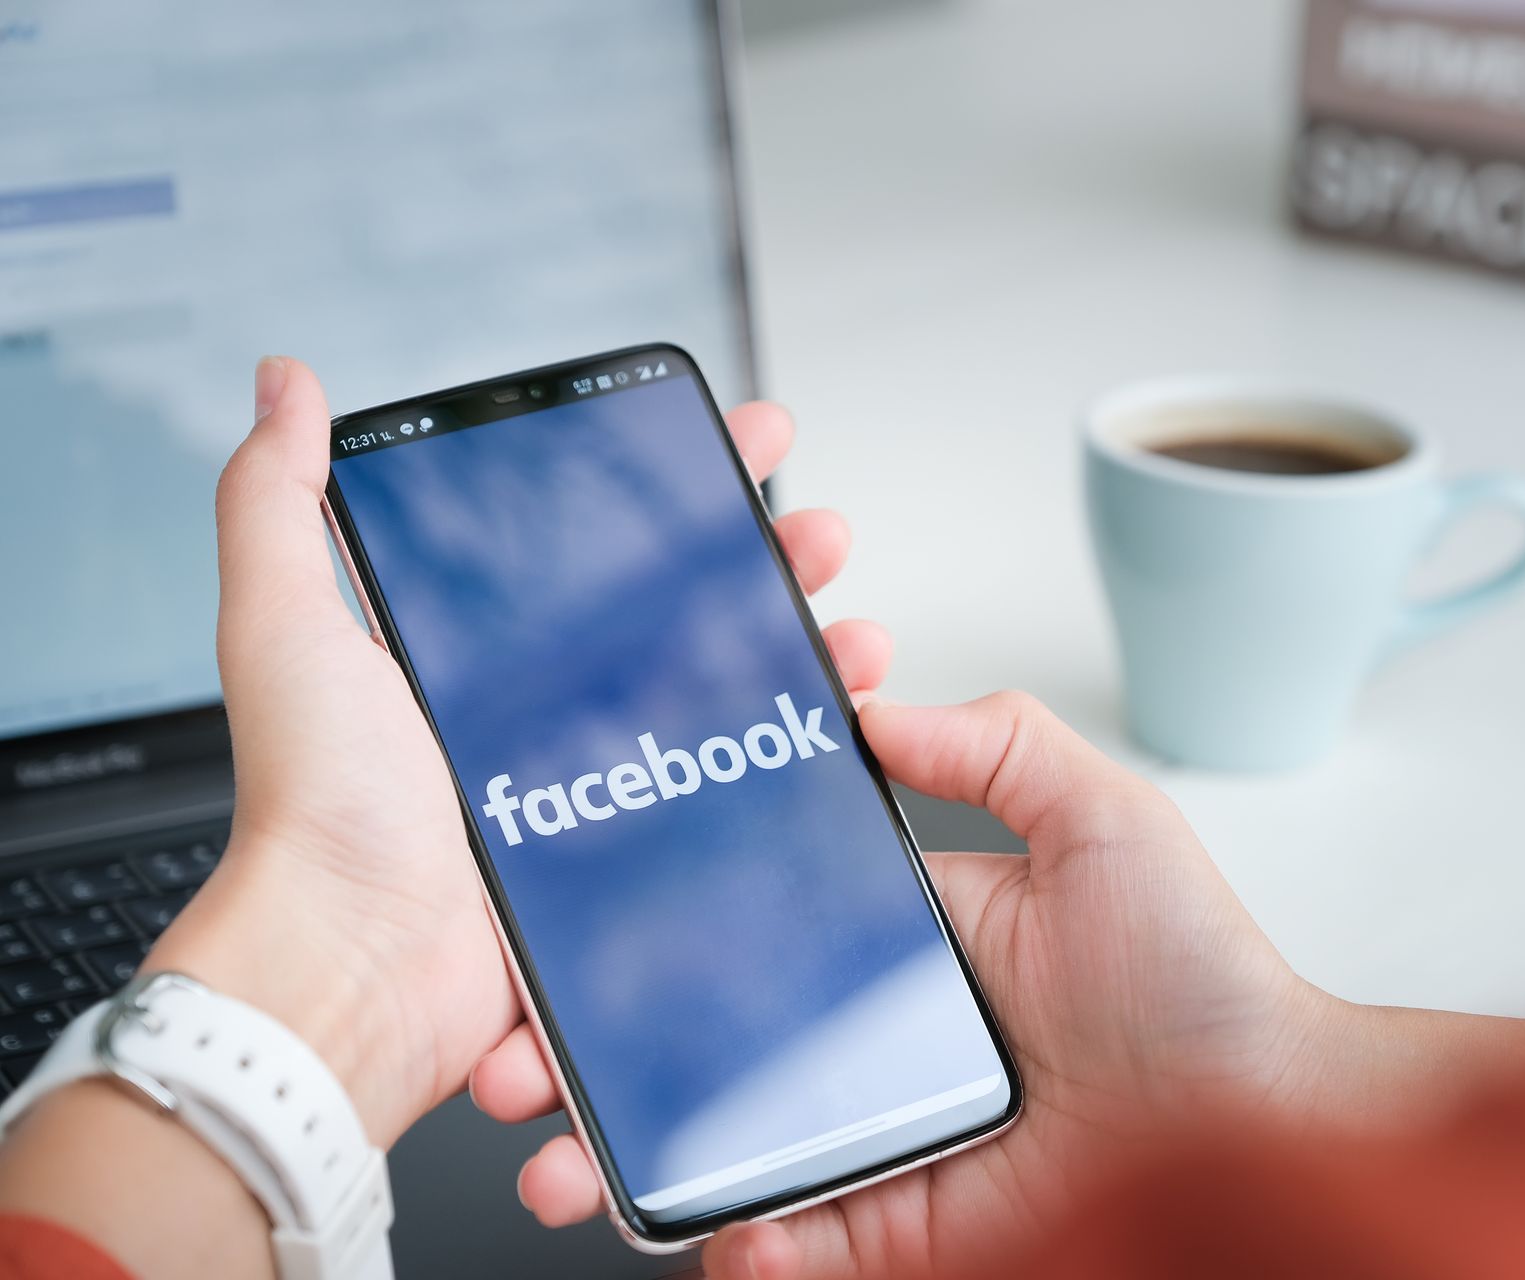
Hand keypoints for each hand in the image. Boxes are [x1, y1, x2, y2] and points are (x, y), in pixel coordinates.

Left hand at [144, 357, 892, 1148]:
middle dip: (769, 565)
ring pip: (725, 701)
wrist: (357, 971)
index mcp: (475, 653)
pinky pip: (731, 795)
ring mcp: (594, 787)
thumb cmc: (317, 808)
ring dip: (802, 655)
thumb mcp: (284, 626)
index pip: (596, 543)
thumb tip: (282, 385)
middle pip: (683, 616)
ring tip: (853, 631)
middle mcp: (541, 714)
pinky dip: (796, 758)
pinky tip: (839, 726)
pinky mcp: (630, 858)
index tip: (734, 439)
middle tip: (821, 536)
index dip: (674, 485)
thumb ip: (276, 499)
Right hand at [472, 691, 1334, 1278]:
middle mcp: (864, 1037)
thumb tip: (875, 705)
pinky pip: (794, 1248)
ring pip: (712, 1151)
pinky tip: (719, 1236)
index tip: (560, 917)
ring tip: (553, 1160)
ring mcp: (872, 1136)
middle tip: (508, 1050)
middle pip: (692, 1042)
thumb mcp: (1100, 818)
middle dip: (582, 1048)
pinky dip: (743, 1251)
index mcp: (894, 936)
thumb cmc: (1200, 974)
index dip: (641, 923)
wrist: (1264, 1118)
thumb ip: (994, 744)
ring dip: (614, 1159)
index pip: (737, 920)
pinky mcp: (899, 1228)